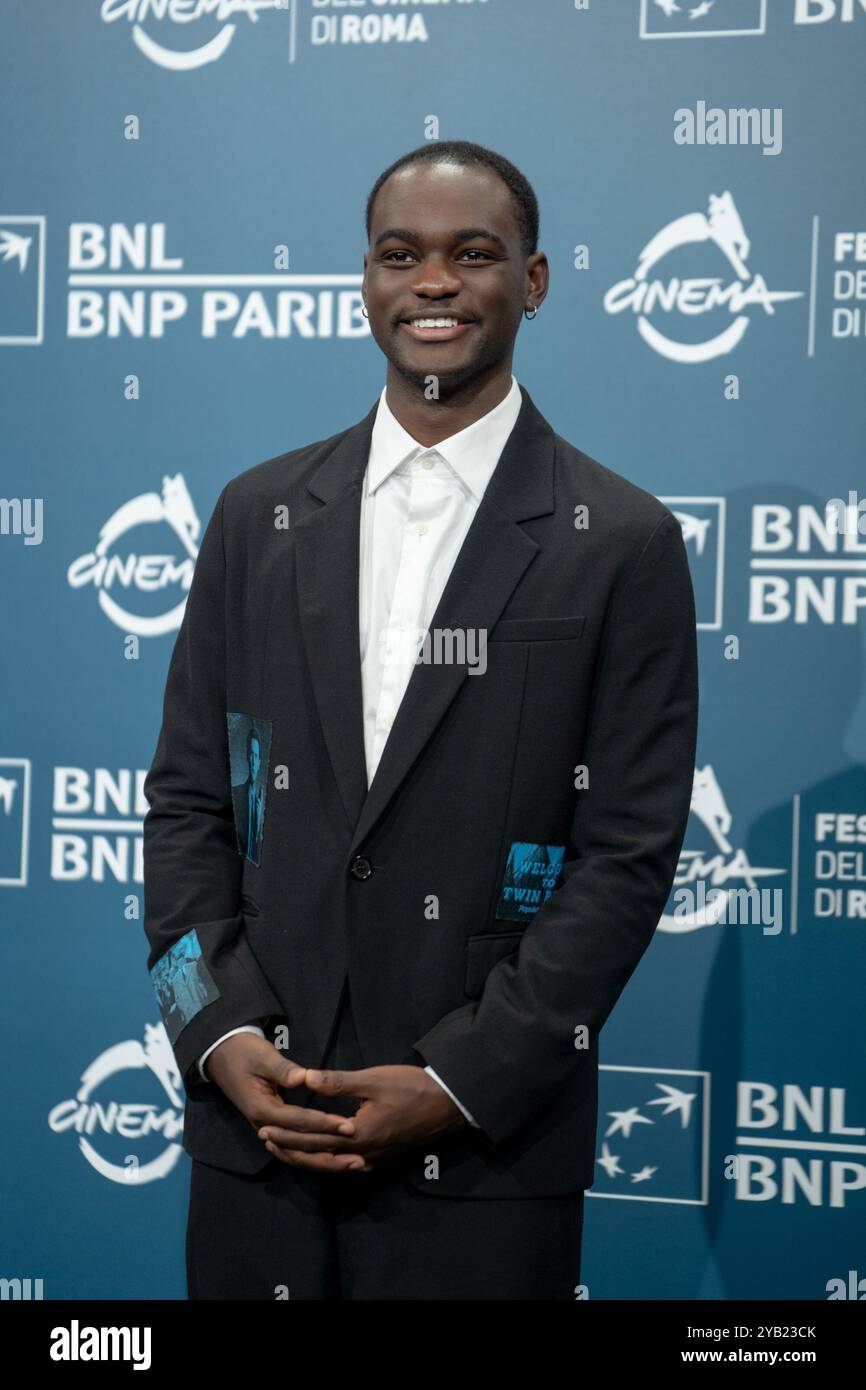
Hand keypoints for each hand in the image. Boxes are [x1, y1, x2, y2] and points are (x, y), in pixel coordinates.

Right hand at [205, 1033, 366, 1172]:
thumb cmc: (244, 1052)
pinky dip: (316, 1156)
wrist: (222, 1055)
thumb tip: (304, 1078)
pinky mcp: (274, 1129)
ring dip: (327, 1162)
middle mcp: (264, 1126)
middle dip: (331, 1152)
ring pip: (299, 1154)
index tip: (349, 1127)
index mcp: (261, 1109)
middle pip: (300, 1147)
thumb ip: (283, 1069)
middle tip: (361, 1158)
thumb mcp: (262, 1056)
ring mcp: (268, 1130)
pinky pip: (296, 1148)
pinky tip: (338, 1159)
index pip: (299, 1122)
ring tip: (356, 1165)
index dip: (325, 1124)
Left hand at [259, 1065, 468, 1168]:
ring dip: (308, 1155)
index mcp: (356, 1134)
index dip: (286, 1131)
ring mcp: (374, 1155)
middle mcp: (362, 1151)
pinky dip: (330, 1158)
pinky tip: (326, 1155)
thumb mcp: (374, 1079)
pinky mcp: (383, 1152)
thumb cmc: (413, 1088)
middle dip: (290, 1147)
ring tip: (288, 1148)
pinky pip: (348, 1162)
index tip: (264, 1126)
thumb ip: (338, 1082)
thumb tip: (305, 1077)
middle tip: (265, 1140)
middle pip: (318, 1155)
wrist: (450, 1105)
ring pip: (332, 1162)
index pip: (312, 1136)